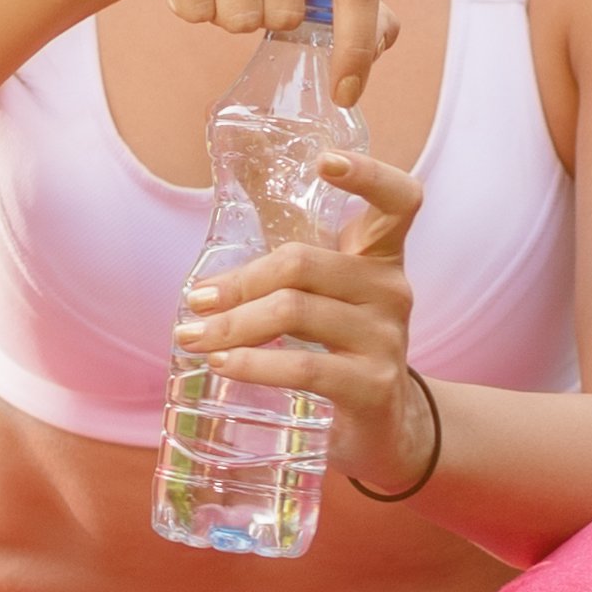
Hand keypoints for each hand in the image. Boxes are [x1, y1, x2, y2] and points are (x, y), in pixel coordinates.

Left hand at [175, 141, 424, 466]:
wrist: (386, 430)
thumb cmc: (341, 354)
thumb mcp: (325, 304)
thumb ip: (289, 277)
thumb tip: (201, 279)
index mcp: (380, 258)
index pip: (398, 201)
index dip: (368, 175)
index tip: (324, 161)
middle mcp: (390, 289)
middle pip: (303, 263)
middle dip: (238, 281)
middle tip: (196, 301)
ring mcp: (387, 338)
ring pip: (295, 312)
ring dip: (233, 324)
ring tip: (193, 337)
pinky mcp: (374, 385)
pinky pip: (305, 367)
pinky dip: (254, 364)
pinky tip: (224, 365)